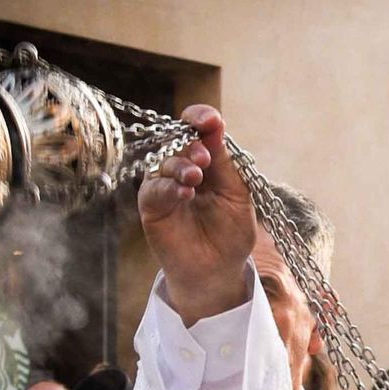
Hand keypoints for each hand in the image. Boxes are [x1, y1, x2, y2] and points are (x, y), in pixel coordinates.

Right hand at [138, 105, 258, 324]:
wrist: (219, 271)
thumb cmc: (230, 233)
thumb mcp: (236, 194)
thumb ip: (225, 162)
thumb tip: (216, 124)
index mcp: (207, 161)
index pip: (198, 129)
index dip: (201, 118)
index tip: (210, 120)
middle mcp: (183, 167)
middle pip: (179, 140)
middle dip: (192, 145)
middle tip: (204, 157)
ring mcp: (166, 185)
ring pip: (165, 162)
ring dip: (180, 165)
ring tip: (196, 177)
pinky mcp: (152, 206)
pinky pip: (154, 188)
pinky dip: (169, 186)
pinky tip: (185, 193)